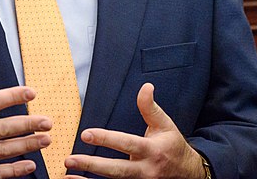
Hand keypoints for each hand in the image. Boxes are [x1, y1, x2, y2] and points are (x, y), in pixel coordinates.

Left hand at [64, 83, 205, 178]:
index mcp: (151, 151)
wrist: (188, 174)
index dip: (106, 139)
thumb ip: (151, 108)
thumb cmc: (172, 146)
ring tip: (67, 177)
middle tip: (70, 160)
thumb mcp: (165, 125)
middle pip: (116, 170)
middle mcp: (145, 170)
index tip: (86, 134)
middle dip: (92, 165)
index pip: (126, 144)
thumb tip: (146, 86)